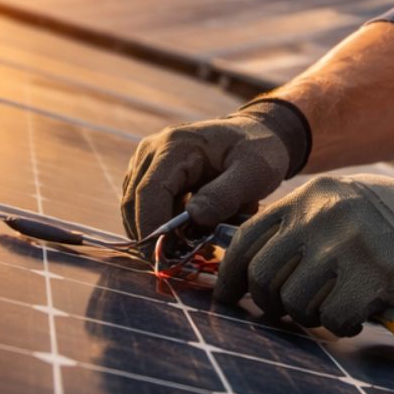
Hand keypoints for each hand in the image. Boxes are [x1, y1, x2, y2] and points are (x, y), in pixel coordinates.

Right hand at [120, 99, 310, 238]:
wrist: (256, 134)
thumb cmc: (258, 150)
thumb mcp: (254, 171)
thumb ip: (225, 194)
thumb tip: (193, 218)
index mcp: (175, 146)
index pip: (149, 192)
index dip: (152, 227)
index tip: (166, 256)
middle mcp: (152, 151)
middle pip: (135, 203)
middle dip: (154, 235)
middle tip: (183, 259)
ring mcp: (148, 162)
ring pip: (136, 209)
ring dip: (159, 232)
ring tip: (194, 244)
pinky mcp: (151, 175)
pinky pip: (146, 207)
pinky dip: (163, 225)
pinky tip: (190, 234)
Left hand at [214, 156, 393, 335]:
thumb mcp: (345, 202)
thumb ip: (303, 225)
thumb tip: (255, 267)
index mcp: (311, 195)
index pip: (247, 236)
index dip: (229, 274)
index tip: (230, 295)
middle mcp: (323, 214)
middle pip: (264, 275)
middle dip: (270, 304)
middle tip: (288, 312)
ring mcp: (349, 243)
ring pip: (295, 302)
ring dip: (310, 316)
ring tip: (334, 308)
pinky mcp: (375, 273)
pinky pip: (334, 318)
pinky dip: (343, 324)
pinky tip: (361, 312)